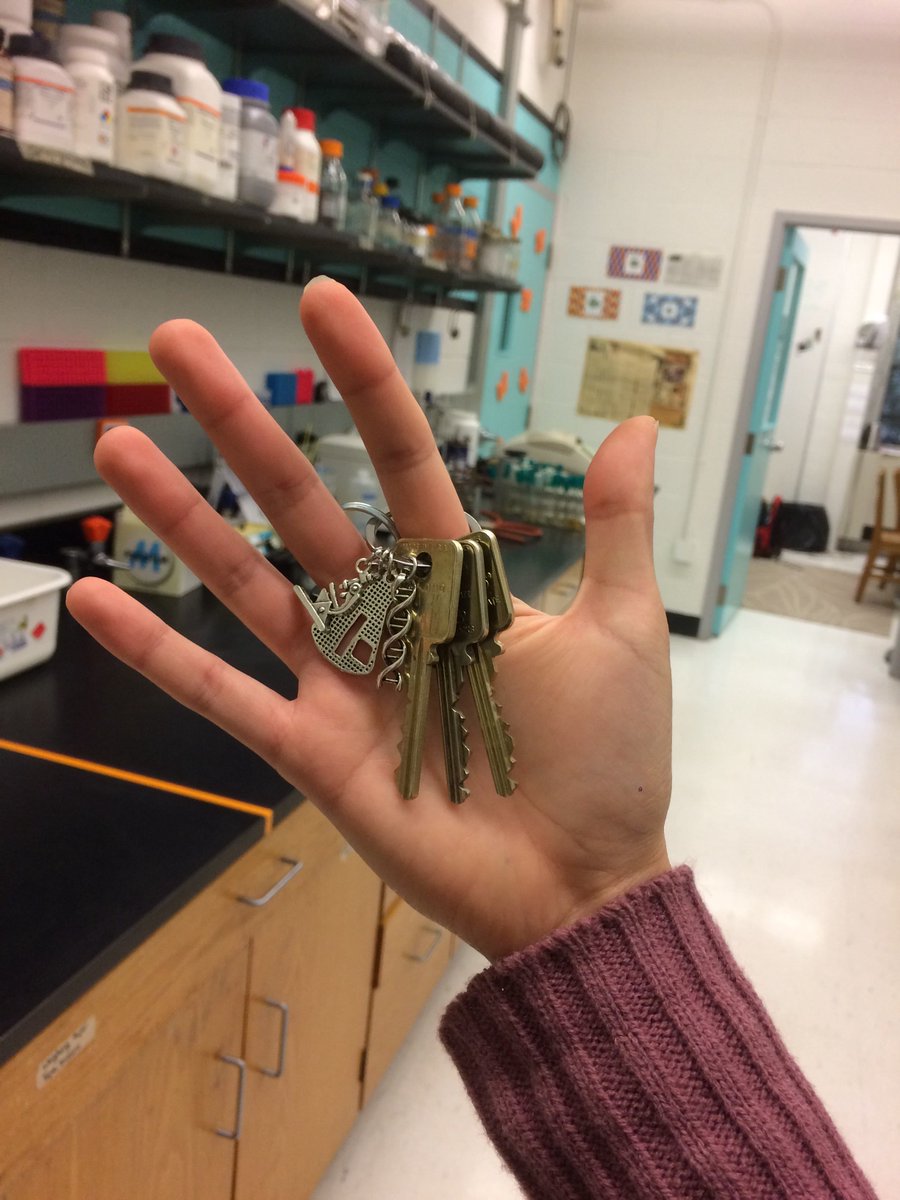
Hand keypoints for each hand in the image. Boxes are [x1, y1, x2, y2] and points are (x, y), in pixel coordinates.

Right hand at [66, 277, 671, 961]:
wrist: (579, 883)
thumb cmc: (609, 761)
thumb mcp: (622, 632)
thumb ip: (615, 528)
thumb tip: (637, 423)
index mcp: (455, 581)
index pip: (400, 462)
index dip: (364, 385)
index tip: (321, 303)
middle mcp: (385, 616)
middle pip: (302, 504)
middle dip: (241, 423)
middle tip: (176, 341)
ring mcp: (340, 683)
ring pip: (248, 585)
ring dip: (181, 521)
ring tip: (115, 446)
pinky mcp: (311, 753)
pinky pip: (225, 697)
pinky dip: (160, 656)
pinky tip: (96, 601)